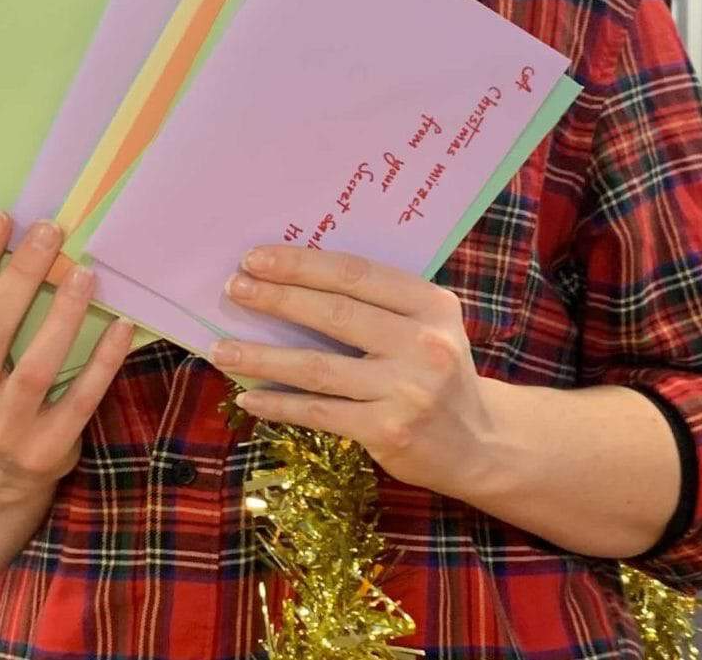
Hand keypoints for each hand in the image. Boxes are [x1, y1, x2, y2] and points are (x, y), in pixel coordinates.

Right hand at [0, 211, 135, 498]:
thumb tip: (8, 238)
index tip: (0, 217)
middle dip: (20, 275)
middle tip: (50, 230)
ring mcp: (4, 431)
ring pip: (36, 367)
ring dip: (63, 314)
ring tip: (85, 272)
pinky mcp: (45, 449)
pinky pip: (81, 399)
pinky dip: (103, 361)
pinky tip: (121, 325)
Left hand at [211, 246, 493, 501]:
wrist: (480, 443)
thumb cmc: (436, 369)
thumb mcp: (427, 322)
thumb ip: (379, 301)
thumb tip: (293, 276)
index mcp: (431, 304)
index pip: (355, 273)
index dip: (300, 264)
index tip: (255, 259)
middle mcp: (422, 343)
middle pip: (333, 314)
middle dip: (275, 299)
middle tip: (233, 289)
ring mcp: (405, 391)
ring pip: (317, 368)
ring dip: (262, 356)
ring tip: (222, 348)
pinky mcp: (388, 432)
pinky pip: (319, 412)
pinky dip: (279, 403)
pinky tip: (249, 395)